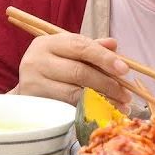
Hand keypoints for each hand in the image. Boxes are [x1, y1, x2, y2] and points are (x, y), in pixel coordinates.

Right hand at [13, 34, 131, 108]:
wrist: (28, 89)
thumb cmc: (54, 67)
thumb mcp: (70, 53)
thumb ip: (92, 48)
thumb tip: (114, 45)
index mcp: (48, 43)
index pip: (81, 47)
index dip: (104, 58)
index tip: (125, 70)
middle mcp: (37, 61)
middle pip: (79, 72)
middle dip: (108, 84)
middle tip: (127, 95)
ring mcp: (33, 84)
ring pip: (75, 93)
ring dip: (102, 100)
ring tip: (120, 106)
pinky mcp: (36, 104)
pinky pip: (68, 108)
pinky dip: (89, 110)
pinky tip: (103, 111)